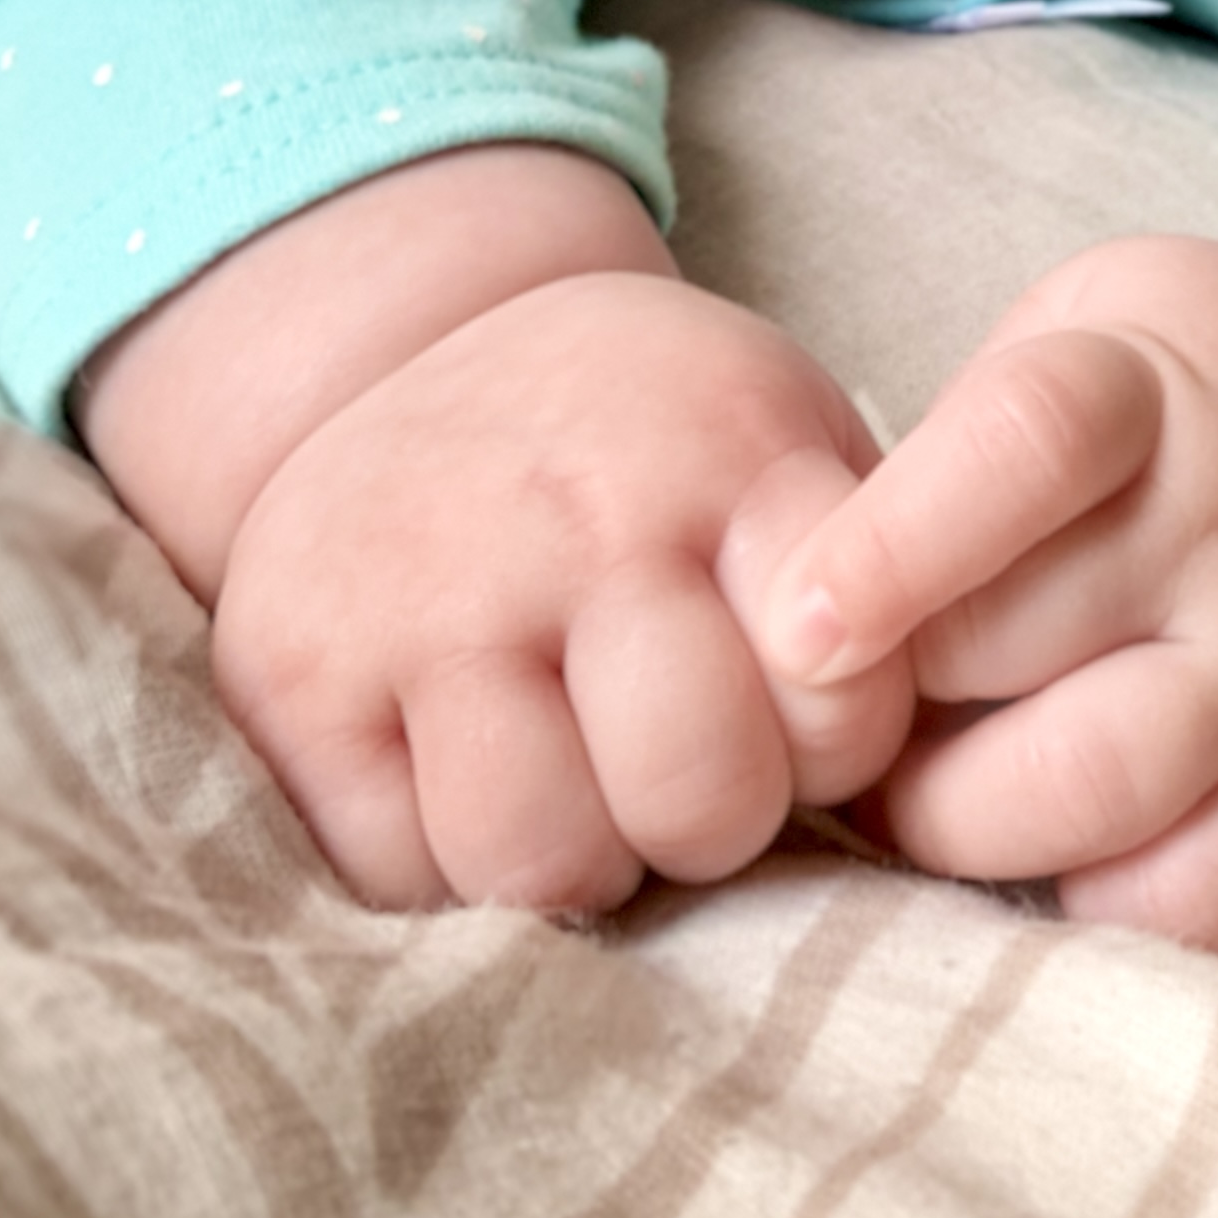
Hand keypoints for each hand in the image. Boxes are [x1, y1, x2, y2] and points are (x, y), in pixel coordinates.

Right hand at [210, 269, 914, 913]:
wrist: (417, 343)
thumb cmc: (647, 439)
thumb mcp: (781, 440)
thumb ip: (867, 581)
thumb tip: (923, 776)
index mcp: (731, 448)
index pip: (846, 703)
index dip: (833, 748)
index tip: (795, 709)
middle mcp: (582, 511)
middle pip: (697, 796)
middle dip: (708, 821)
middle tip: (679, 764)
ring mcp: (428, 590)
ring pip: (537, 857)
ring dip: (573, 855)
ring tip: (574, 775)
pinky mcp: (293, 669)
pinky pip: (400, 873)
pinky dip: (441, 857)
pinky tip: (463, 762)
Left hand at [763, 236, 1217, 954]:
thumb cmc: (1186, 391)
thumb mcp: (1080, 337)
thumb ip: (955, 457)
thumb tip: (798, 627)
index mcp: (1158, 386)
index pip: (1024, 446)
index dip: (891, 541)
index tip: (790, 626)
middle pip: (1012, 648)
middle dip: (888, 703)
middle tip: (843, 714)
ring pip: (1091, 796)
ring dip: (956, 822)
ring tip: (918, 795)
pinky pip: (1206, 900)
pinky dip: (1097, 906)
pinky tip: (1051, 858)